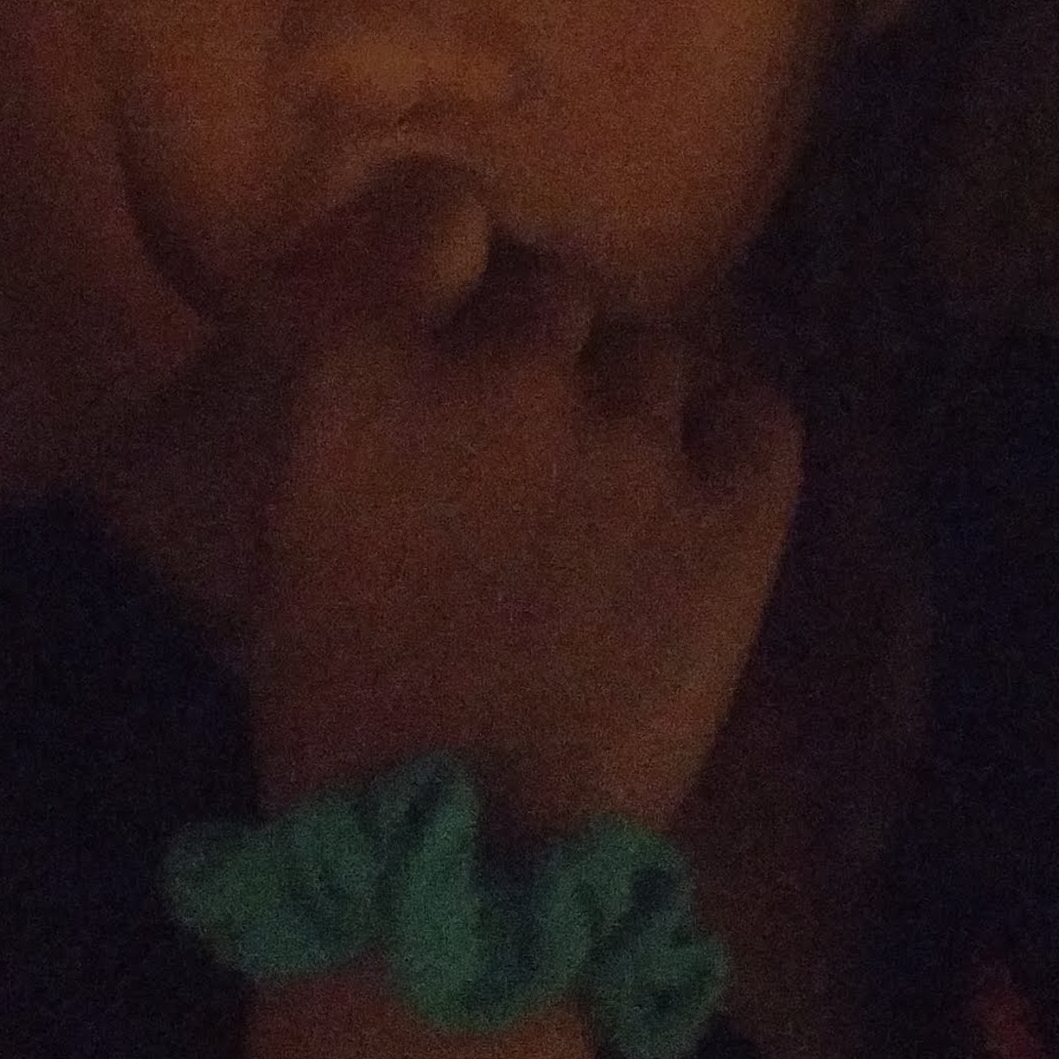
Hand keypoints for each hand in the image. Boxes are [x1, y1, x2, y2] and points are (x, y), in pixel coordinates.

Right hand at [237, 163, 799, 841]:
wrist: (452, 854)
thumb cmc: (338, 702)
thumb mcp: (300, 515)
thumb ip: (366, 397)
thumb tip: (430, 334)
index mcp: (369, 364)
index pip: (440, 204)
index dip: (460, 242)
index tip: (462, 288)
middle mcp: (504, 367)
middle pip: (557, 294)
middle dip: (547, 355)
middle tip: (532, 454)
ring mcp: (631, 433)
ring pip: (660, 357)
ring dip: (637, 413)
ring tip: (613, 517)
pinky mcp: (736, 507)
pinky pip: (758, 418)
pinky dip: (732, 450)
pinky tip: (697, 511)